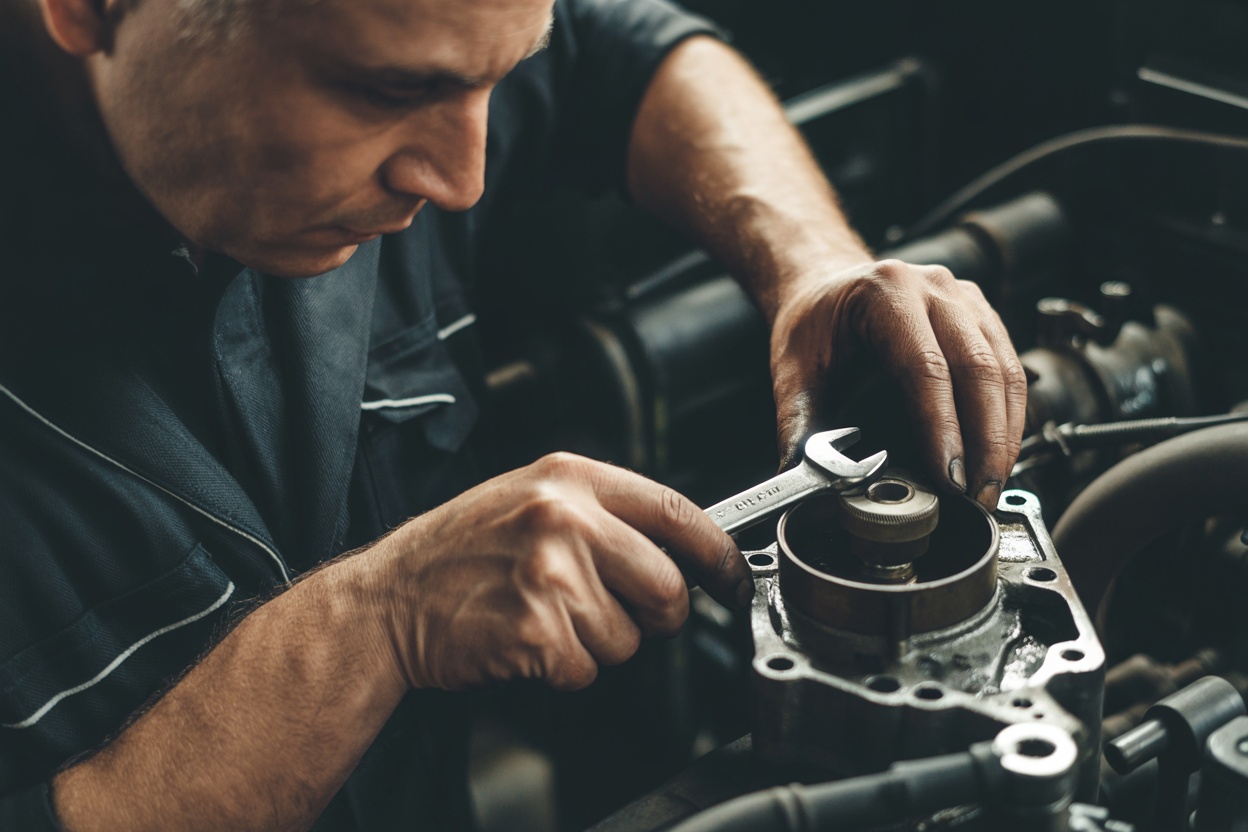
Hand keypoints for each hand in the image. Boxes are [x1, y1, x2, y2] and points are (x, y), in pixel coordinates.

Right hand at [371, 453, 749, 690]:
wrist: (388, 599)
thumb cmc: (459, 552)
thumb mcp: (528, 499)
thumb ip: (599, 512)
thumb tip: (677, 546)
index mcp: (569, 479)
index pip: (675, 509)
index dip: (717, 552)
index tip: (732, 578)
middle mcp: (566, 519)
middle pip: (666, 585)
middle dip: (656, 616)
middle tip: (617, 615)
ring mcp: (551, 574)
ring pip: (629, 637)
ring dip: (596, 644)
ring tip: (544, 617)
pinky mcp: (537, 630)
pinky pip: (587, 669)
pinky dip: (564, 669)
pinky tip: (525, 642)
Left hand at [769, 259, 1026, 509]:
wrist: (826, 286)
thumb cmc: (812, 324)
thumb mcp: (791, 369)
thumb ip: (798, 426)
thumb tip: (810, 484)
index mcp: (886, 292)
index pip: (925, 366)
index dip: (942, 427)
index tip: (949, 479)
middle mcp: (934, 287)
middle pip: (977, 368)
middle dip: (985, 441)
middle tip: (978, 497)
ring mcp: (964, 299)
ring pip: (1004, 370)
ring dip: (1005, 435)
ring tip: (991, 486)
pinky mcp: (982, 317)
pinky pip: (1011, 369)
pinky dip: (1011, 418)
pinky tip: (1000, 456)